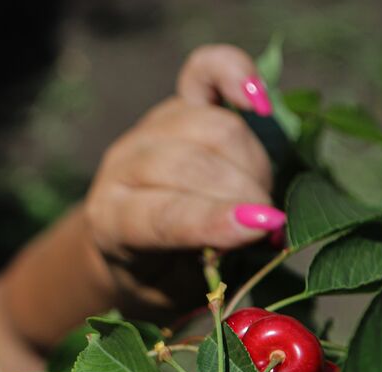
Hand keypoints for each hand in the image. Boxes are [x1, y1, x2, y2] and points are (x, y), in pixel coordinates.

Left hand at [84, 44, 279, 314]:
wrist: (126, 249)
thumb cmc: (157, 277)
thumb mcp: (176, 291)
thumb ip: (210, 263)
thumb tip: (259, 228)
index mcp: (112, 219)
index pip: (166, 213)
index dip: (217, 219)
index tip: (265, 227)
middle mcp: (124, 165)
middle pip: (196, 160)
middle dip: (246, 194)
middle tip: (269, 228)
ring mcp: (149, 128)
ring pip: (213, 126)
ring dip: (253, 162)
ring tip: (261, 195)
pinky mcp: (175, 103)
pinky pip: (205, 70)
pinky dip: (235, 74)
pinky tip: (259, 100)